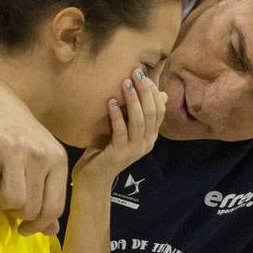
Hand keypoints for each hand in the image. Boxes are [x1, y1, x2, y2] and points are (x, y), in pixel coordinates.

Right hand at [0, 70, 67, 235]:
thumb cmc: (14, 131)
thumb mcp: (39, 157)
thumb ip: (47, 191)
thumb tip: (51, 231)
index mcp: (56, 158)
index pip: (56, 206)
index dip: (40, 225)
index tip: (25, 229)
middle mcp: (40, 154)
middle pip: (33, 207)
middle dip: (18, 217)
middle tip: (6, 213)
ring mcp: (14, 149)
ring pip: (14, 200)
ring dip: (1, 210)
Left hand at [72, 69, 165, 188]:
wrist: (93, 179)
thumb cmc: (105, 151)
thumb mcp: (123, 129)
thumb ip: (137, 114)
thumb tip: (159, 93)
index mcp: (150, 136)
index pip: (160, 111)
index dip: (153, 92)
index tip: (144, 75)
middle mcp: (146, 143)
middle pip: (152, 113)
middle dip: (145, 91)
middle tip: (136, 72)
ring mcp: (134, 150)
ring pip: (139, 121)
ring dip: (133, 100)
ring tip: (125, 83)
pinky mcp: (120, 154)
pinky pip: (121, 131)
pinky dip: (117, 115)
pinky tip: (111, 102)